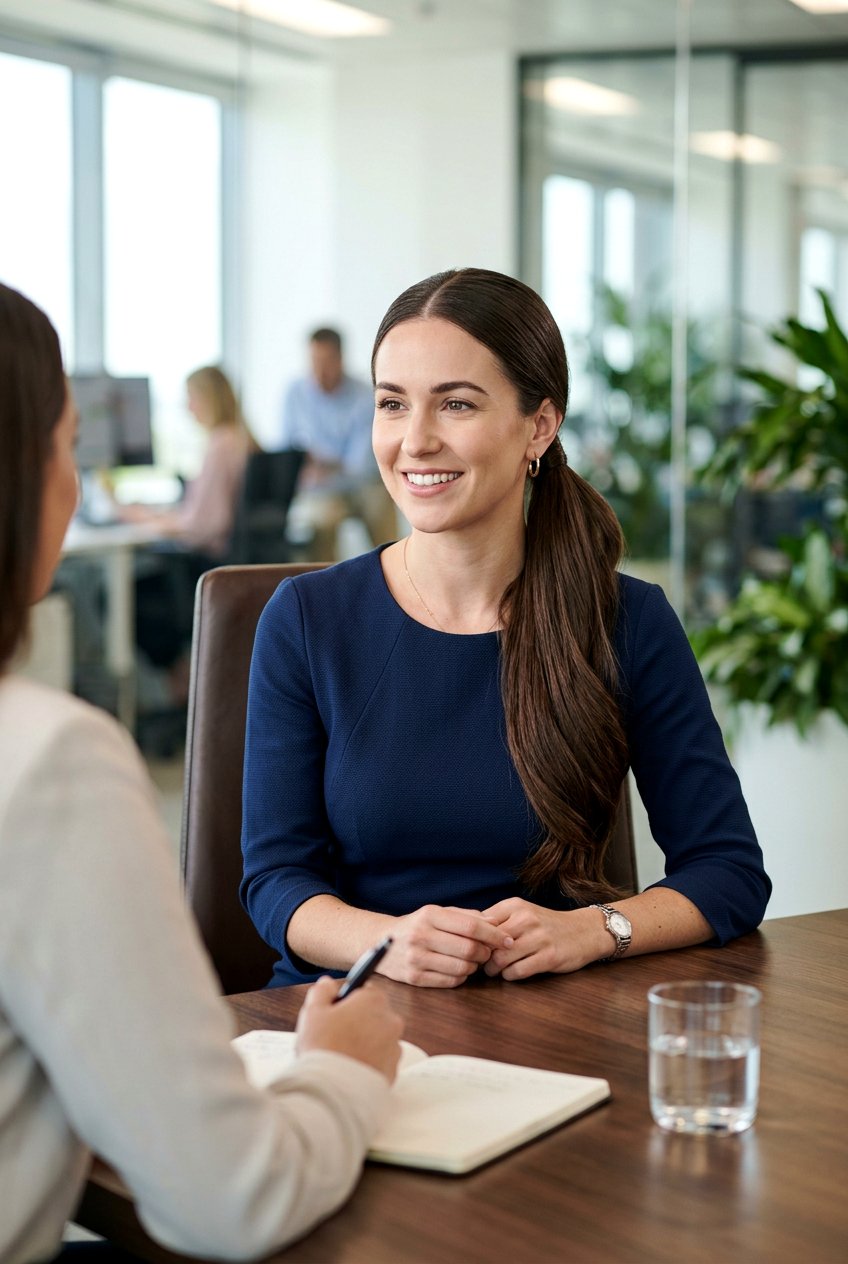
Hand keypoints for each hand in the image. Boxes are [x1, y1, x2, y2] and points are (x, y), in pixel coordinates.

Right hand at [295, 976, 403, 1081]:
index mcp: (373, 1001)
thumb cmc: (323, 1047)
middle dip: (358, 1022)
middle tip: (334, 1035)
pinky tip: (350, 1068)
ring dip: (365, 1043)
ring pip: (378, 1039)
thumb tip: (328, 984)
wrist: (334, 1090)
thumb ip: (322, 991)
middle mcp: (390, 1020)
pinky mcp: (393, 1070)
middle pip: (373, 1015)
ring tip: (341, 1055)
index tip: (336, 1011)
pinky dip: (369, 1063)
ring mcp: (394, 1047)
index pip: (366, 991)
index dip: (349, 1001)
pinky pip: (380, 1061)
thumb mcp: (313, 1011)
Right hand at [379, 905, 514, 988]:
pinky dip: (461, 976)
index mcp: (430, 915)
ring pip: (462, 968)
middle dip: (485, 953)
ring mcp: (416, 958)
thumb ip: (467, 917)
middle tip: (487, 952)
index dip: (494, 935)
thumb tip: (496, 923)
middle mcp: (421, 936)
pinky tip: (458, 969)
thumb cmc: (417, 925)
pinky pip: (450, 981)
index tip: (507, 940)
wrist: (381, 941)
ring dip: (474, 966)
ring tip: (471, 960)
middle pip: (469, 949)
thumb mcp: (438, 913)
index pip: (471, 927)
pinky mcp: (414, 978)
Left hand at [481, 899, 593, 980]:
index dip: (473, 939)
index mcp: (515, 905)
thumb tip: (467, 934)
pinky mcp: (549, 957)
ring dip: (494, 969)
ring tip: (495, 970)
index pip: (481, 923)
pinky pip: (517, 971)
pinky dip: (510, 976)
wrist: (584, 931)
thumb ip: (497, 920)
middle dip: (482, 957)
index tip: (474, 948)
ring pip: (500, 959)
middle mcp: (526, 919)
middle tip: (482, 963)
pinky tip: (512, 973)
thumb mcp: (522, 913)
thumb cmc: (546, 925)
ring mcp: (539, 938)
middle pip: (488, 944)